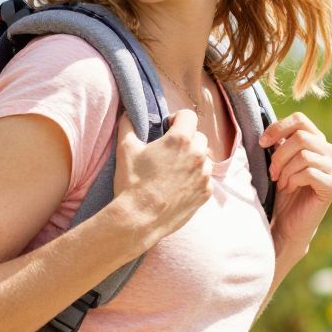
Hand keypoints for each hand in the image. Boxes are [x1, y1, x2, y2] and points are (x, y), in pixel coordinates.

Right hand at [113, 109, 211, 246]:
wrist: (139, 219)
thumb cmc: (132, 183)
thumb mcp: (125, 149)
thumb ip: (128, 124)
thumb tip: (127, 113)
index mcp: (180, 139)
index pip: (188, 115)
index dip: (176, 118)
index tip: (167, 128)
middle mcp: (197, 155)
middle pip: (199, 136)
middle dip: (186, 140)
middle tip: (169, 151)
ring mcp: (204, 175)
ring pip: (204, 158)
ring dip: (193, 160)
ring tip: (174, 171)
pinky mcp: (205, 193)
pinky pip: (205, 179)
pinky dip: (195, 179)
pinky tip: (178, 186)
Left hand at [260, 112, 331, 258]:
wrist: (287, 222)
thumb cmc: (281, 191)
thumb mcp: (277, 162)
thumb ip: (278, 142)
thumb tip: (267, 125)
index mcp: (316, 141)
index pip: (300, 120)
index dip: (278, 128)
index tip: (262, 144)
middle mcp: (329, 151)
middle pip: (301, 137)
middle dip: (279, 155)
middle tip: (272, 172)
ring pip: (304, 155)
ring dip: (285, 170)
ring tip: (280, 182)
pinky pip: (310, 172)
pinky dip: (293, 180)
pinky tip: (290, 188)